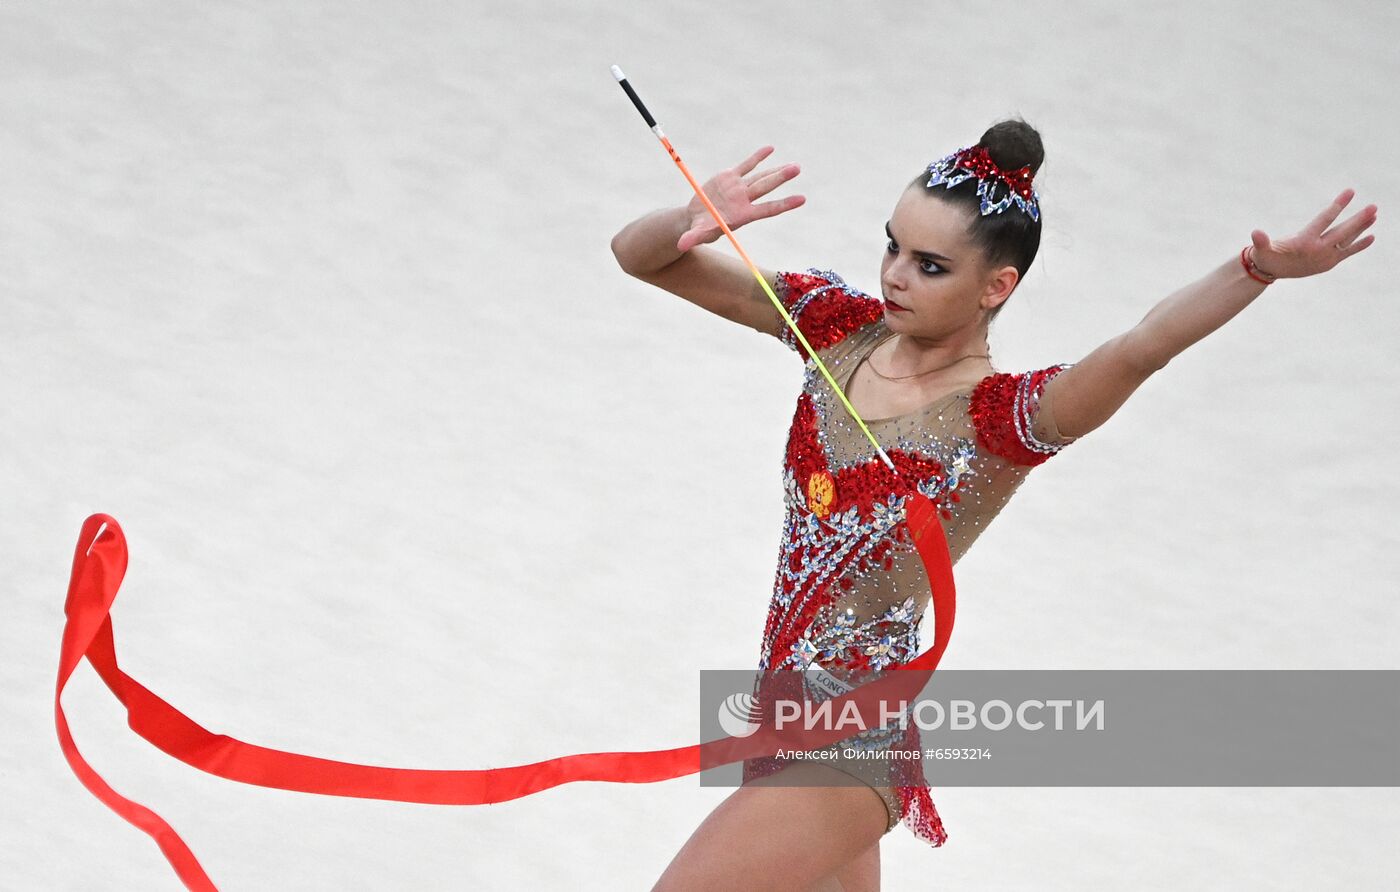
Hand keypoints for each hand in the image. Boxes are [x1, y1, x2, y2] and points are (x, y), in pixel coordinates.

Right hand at [676, 145, 805, 251]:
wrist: (695, 218)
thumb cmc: (700, 229)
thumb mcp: (697, 234)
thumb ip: (693, 238)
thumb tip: (683, 245)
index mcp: (742, 214)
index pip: (768, 209)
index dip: (784, 203)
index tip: (802, 199)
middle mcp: (744, 199)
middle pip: (765, 186)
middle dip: (780, 177)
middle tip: (797, 168)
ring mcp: (738, 187)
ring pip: (760, 175)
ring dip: (775, 169)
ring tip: (795, 165)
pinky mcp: (730, 177)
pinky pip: (746, 165)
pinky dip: (757, 157)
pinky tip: (770, 149)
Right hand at [1249, 189, 1377, 278]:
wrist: (1271, 273)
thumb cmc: (1266, 255)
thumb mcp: (1262, 249)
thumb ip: (1260, 242)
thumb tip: (1255, 233)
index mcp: (1304, 243)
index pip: (1325, 220)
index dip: (1338, 205)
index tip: (1351, 191)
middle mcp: (1318, 250)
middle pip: (1343, 231)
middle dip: (1359, 219)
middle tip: (1374, 207)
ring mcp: (1326, 258)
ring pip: (1347, 240)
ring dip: (1362, 228)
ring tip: (1375, 216)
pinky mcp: (1329, 262)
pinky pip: (1347, 252)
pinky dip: (1359, 245)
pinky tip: (1371, 236)